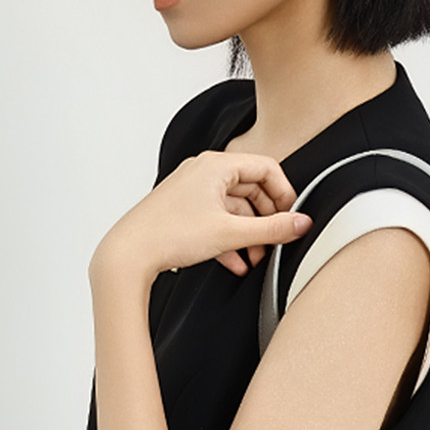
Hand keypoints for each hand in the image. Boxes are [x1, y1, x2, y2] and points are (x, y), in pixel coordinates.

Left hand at [91, 150, 312, 283]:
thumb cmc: (168, 234)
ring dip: (249, 234)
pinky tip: (236, 263)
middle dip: (266, 219)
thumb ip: (272, 229)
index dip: (285, 193)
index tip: (292, 216)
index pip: (266, 168)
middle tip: (276, 240)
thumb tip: (301, 223)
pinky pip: (216, 220)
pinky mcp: (184, 212)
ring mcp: (192, 192)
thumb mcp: (230, 233)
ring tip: (256, 258)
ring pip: (234, 209)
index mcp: (215, 166)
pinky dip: (229, 239)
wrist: (128, 254)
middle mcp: (203, 173)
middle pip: (252, 189)